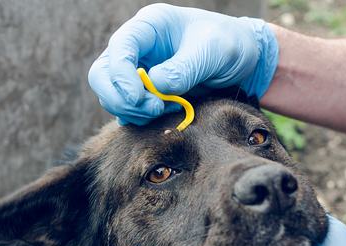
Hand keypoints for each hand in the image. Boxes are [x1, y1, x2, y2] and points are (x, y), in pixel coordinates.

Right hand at [88, 3, 277, 124]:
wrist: (243, 61)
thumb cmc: (229, 45)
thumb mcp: (213, 51)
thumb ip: (184, 69)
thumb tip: (154, 87)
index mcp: (149, 26)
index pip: (119, 48)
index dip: (121, 75)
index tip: (140, 98)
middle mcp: (138, 47)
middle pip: (102, 74)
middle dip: (121, 97)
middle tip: (153, 109)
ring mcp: (139, 70)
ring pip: (111, 94)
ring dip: (131, 110)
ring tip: (163, 111)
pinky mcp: (145, 91)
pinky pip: (126, 108)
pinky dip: (136, 118)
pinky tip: (160, 117)